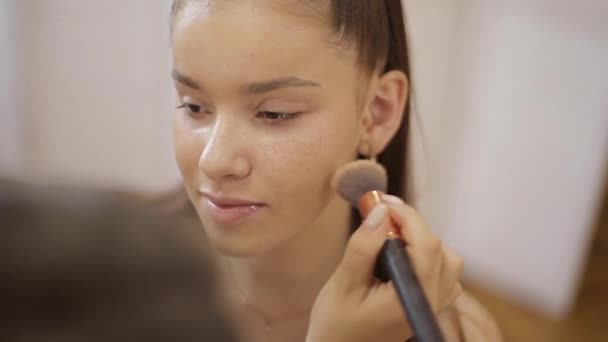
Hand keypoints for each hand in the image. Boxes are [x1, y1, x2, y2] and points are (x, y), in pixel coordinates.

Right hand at [306, 195, 463, 341]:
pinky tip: (403, 257)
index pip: (426, 245)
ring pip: (448, 262)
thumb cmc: (335, 326)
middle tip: (381, 216)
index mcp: (409, 299)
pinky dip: (429, 259)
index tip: (381, 203)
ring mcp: (431, 309)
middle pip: (440, 250)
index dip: (407, 216)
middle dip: (413, 225)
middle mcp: (428, 304)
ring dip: (423, 242)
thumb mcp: (342, 284)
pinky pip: (444, 277)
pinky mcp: (427, 309)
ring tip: (391, 236)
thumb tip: (381, 211)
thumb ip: (364, 247)